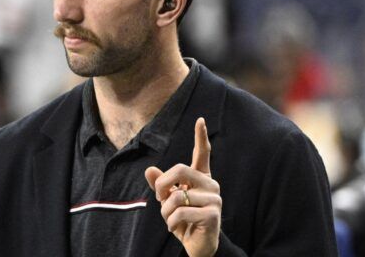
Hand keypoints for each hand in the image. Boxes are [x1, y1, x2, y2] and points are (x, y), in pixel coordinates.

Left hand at [145, 117, 220, 256]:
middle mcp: (211, 185)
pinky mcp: (213, 214)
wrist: (197, 245)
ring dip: (166, 211)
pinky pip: (181, 212)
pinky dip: (171, 222)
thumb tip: (149, 170)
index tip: (200, 120)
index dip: (201, 136)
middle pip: (180, 169)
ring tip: (172, 219)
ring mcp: (214, 199)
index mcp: (201, 178)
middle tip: (159, 198)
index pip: (203, 154)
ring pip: (176, 196)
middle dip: (162, 184)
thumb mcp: (168, 201)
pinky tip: (178, 227)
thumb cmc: (184, 220)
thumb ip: (161, 185)